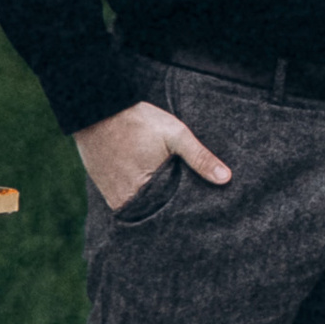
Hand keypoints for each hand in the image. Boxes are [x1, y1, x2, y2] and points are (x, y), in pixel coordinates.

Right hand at [75, 100, 230, 207]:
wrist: (99, 110)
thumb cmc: (138, 121)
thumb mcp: (175, 135)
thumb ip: (200, 158)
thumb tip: (225, 178)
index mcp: (146, 191)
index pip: (171, 213)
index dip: (184, 211)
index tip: (196, 210)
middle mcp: (127, 200)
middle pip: (155, 213)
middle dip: (168, 209)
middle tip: (183, 199)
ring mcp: (113, 196)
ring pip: (140, 208)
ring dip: (152, 203)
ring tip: (165, 192)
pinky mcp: (104, 189)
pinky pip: (126, 201)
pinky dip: (137, 196)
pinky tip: (147, 185)